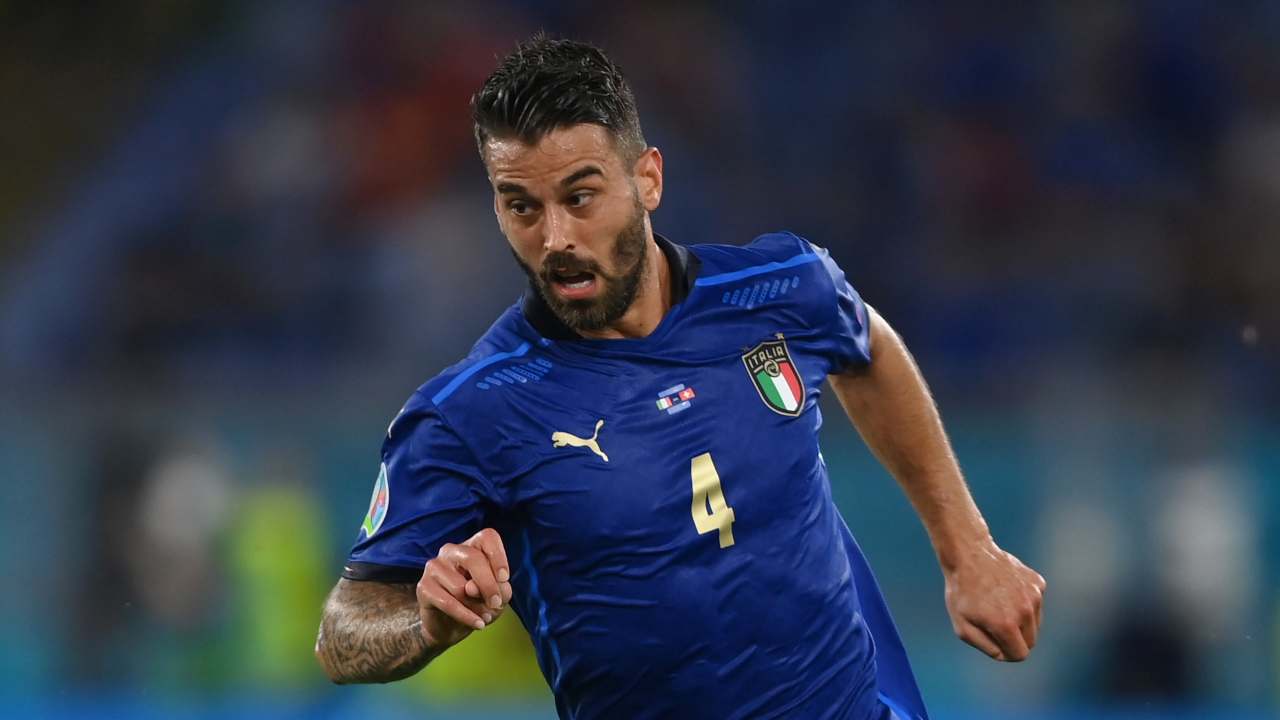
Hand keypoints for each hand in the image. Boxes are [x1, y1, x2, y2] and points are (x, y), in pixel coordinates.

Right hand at [416, 528, 513, 649]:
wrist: (450, 627)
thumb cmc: (478, 604)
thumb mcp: (498, 596)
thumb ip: (497, 588)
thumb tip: (472, 588)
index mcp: (471, 546)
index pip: (487, 537)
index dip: (498, 556)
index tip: (504, 578)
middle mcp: (450, 551)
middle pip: (473, 558)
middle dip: (488, 584)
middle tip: (496, 603)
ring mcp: (434, 567)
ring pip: (460, 586)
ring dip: (477, 606)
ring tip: (484, 616)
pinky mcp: (423, 587)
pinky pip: (448, 602)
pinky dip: (466, 616)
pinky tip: (478, 624)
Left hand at [943, 539, 1044, 661]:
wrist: (969, 554)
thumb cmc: (961, 592)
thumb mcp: (962, 626)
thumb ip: (985, 647)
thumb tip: (1004, 654)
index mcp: (1006, 625)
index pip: (1020, 654)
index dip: (1007, 653)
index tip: (995, 641)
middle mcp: (1025, 611)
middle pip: (1031, 641)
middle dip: (1015, 638)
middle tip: (995, 623)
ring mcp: (1034, 595)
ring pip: (1035, 623)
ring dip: (1021, 620)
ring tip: (999, 604)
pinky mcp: (1038, 583)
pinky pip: (1036, 604)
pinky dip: (1024, 602)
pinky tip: (1007, 590)